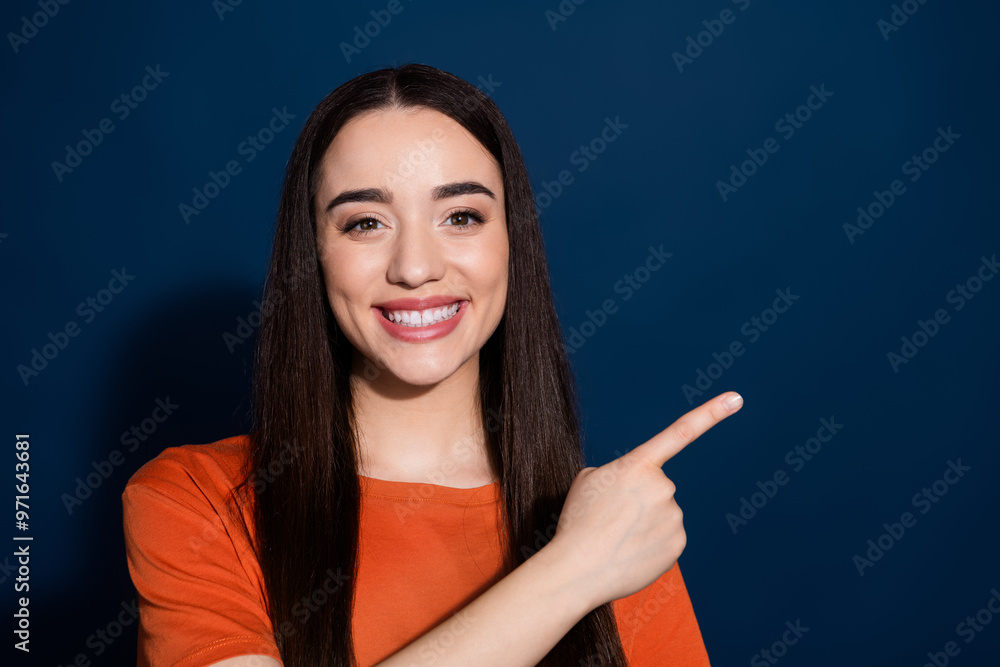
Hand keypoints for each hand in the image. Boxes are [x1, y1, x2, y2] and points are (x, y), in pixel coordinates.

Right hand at [547, 391, 743, 609]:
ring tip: (616, 537)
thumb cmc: (577, 521)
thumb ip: (619, 473)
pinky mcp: (677, 545)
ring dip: (643, 523)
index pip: (680, 432)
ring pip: (662, 514)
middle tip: (610, 518)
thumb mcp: (589, 480)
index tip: (736, 399)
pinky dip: (649, 544)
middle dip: (638, 500)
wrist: (576, 569)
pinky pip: (665, 537)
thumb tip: (638, 491)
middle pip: (657, 488)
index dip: (711, 413)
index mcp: (638, 465)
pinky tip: (629, 552)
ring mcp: (673, 517)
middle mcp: (663, 487)